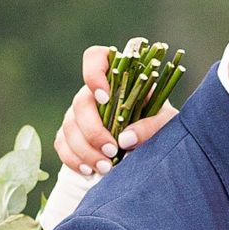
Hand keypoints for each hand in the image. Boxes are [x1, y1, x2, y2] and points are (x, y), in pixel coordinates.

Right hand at [55, 44, 178, 175]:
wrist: (150, 147)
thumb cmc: (159, 125)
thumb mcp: (166, 122)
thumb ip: (152, 125)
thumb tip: (125, 139)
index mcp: (116, 77)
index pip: (94, 58)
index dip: (94, 73)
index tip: (105, 97)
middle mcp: (93, 92)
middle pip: (80, 103)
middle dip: (94, 130)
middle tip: (112, 151)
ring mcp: (78, 113)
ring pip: (69, 127)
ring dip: (85, 150)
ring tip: (106, 168)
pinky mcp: (70, 134)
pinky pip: (62, 144)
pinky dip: (73, 159)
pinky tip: (90, 171)